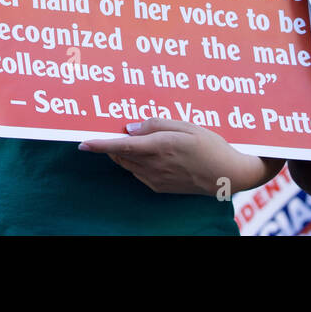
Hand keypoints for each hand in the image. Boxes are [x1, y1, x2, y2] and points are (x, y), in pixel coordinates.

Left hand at [79, 118, 262, 195]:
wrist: (228, 175)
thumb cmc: (211, 145)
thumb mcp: (186, 125)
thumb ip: (156, 124)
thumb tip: (131, 129)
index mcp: (160, 147)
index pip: (121, 146)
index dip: (99, 145)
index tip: (82, 142)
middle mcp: (154, 166)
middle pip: (120, 155)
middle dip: (110, 144)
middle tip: (110, 129)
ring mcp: (156, 179)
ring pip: (128, 164)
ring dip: (123, 153)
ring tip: (132, 138)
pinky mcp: (160, 187)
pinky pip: (139, 173)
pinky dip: (135, 162)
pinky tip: (148, 153)